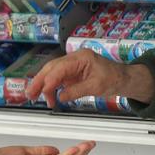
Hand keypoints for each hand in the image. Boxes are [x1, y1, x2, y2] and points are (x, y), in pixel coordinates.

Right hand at [24, 50, 154, 108]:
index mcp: (81, 58)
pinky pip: (58, 78)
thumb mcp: (96, 87)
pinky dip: (51, 87)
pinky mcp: (73, 72)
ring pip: (52, 72)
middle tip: (30, 94)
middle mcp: (74, 58)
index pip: (60, 68)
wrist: (124, 78)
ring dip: (43, 85)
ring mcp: (73, 65)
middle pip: (52, 67)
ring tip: (35, 97)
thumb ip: (76, 91)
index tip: (42, 93)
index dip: (49, 81)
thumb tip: (59, 97)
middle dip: (39, 81)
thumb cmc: (114, 79)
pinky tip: (47, 96)